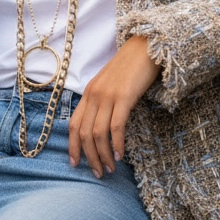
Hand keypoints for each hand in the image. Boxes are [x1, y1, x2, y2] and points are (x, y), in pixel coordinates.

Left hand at [68, 36, 160, 177]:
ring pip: (98, 133)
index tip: (76, 164)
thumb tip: (102, 128)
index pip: (74, 125)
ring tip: (110, 169)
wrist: (146, 46)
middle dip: (89, 157)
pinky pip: (116, 126)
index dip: (73, 147)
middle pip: (84, 133)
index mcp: (88, 93)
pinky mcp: (124, 96)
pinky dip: (116, 143)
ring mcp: (107, 95)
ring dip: (103, 155)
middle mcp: (93, 95)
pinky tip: (120, 154)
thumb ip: (103, 103)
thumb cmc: (131, 68)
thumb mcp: (110, 85)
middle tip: (98, 173)